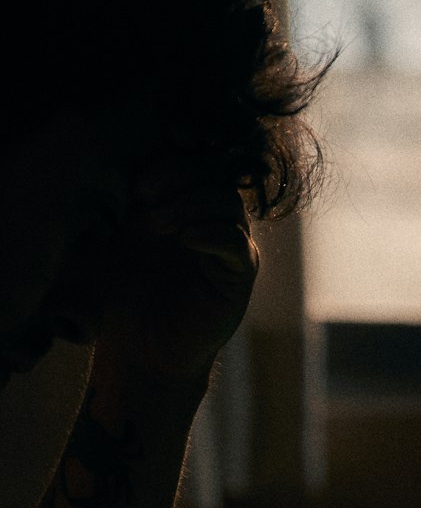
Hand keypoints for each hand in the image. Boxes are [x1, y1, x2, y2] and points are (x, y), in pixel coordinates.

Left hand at [50, 153, 259, 391]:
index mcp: (174, 200)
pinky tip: (184, 240)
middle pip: (209, 170)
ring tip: (156, 225)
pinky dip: (213, 234)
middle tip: (142, 198)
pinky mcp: (239, 273)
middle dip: (176, 176)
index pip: (183, 157)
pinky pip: (237, 242)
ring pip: (226, 201)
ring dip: (190, 204)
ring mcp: (226, 242)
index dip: (164, 157)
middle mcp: (205, 216)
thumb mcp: (94, 242)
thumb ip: (98, 203)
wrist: (139, 350)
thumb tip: (96, 162)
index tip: (132, 177)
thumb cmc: (113, 296)